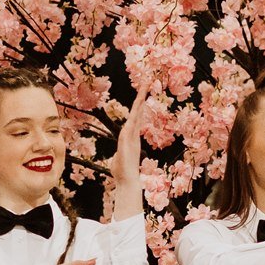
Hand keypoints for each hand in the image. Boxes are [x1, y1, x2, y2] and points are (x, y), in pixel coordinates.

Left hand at [108, 91, 148, 222]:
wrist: (127, 181)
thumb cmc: (121, 173)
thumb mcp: (117, 161)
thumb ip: (118, 156)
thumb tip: (117, 158)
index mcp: (131, 137)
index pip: (136, 119)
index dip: (139, 107)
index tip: (142, 96)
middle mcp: (134, 135)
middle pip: (138, 112)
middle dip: (142, 98)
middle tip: (146, 83)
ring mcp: (132, 136)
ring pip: (136, 115)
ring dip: (140, 101)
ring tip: (144, 87)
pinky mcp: (128, 140)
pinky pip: (132, 123)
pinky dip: (136, 113)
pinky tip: (139, 102)